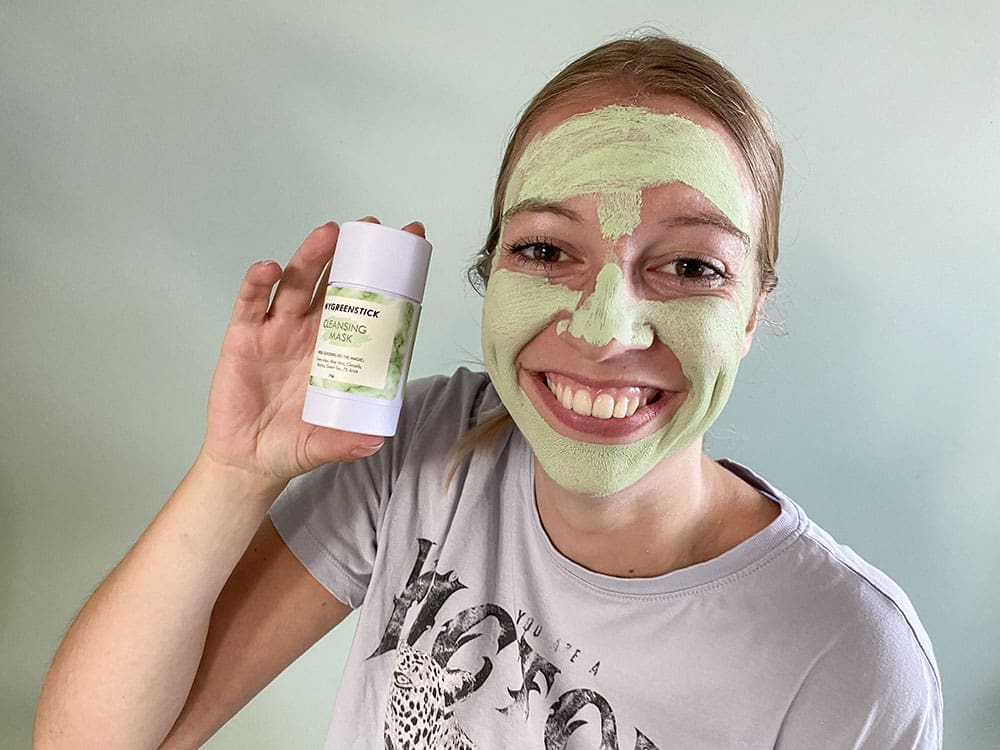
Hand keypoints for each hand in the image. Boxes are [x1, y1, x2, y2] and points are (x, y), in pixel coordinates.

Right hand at [199, 217, 426, 488]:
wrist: (249, 460)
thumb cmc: (293, 443)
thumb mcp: (328, 444)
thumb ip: (349, 442)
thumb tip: (377, 441)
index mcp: (338, 350)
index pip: (365, 306)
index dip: (383, 279)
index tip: (406, 247)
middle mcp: (310, 332)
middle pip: (332, 283)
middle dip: (350, 255)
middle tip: (370, 229)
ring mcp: (276, 330)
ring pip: (296, 284)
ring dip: (311, 257)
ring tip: (328, 236)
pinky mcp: (244, 336)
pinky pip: (251, 302)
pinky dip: (258, 283)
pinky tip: (269, 269)